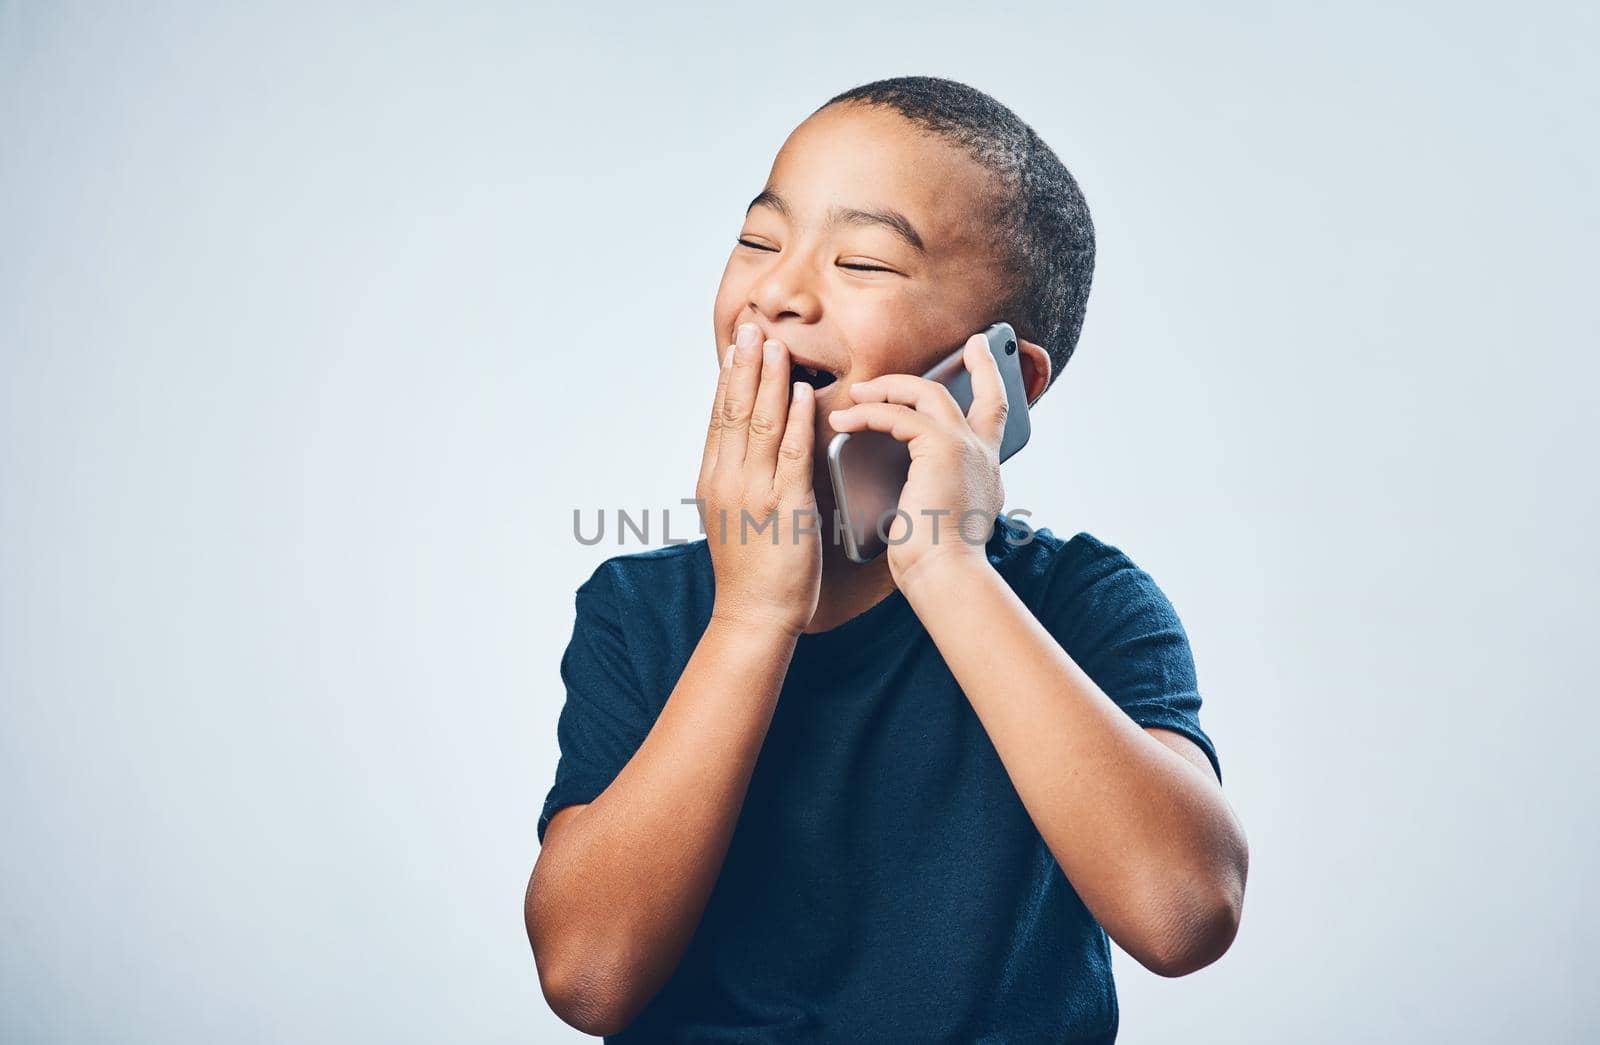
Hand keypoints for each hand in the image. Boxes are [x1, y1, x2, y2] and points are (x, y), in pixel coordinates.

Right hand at [696, 323, 821, 635]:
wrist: (754, 613)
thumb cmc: (750, 569)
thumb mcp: (730, 514)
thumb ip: (736, 477)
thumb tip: (744, 445)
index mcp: (713, 479)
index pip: (719, 417)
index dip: (729, 377)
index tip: (736, 345)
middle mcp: (728, 479)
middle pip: (735, 410)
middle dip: (745, 366)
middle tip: (753, 328)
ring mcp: (755, 491)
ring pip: (761, 423)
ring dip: (771, 380)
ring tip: (777, 347)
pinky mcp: (785, 506)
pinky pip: (792, 453)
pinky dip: (798, 419)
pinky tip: (803, 393)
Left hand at [827, 333, 1009, 585]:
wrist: (945, 576)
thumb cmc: (933, 562)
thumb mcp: (937, 517)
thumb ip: (931, 489)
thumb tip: (911, 483)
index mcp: (985, 473)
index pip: (995, 422)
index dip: (992, 386)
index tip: (985, 359)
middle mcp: (984, 456)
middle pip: (985, 395)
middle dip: (979, 365)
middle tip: (969, 344)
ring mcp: (968, 448)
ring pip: (931, 394)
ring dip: (890, 388)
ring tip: (858, 394)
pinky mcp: (943, 447)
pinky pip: (900, 415)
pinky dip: (869, 414)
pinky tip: (844, 421)